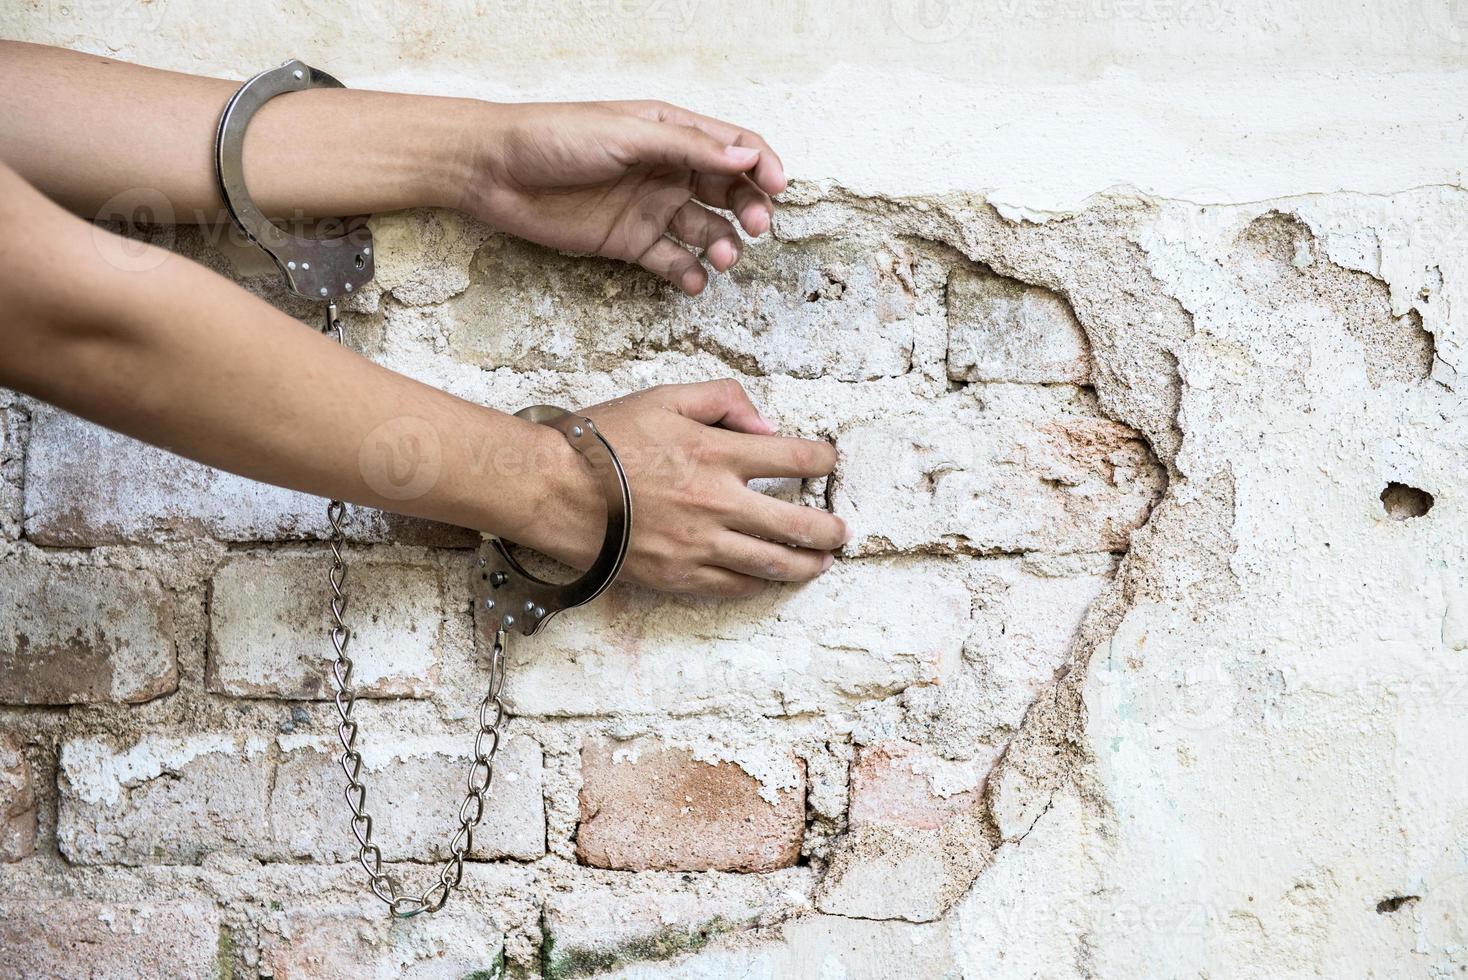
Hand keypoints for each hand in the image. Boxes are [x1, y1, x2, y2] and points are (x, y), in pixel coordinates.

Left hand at [460, 100, 786, 294]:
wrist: (494, 172)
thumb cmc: (552, 137)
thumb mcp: (625, 135)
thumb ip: (686, 148)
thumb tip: (744, 158)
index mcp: (670, 131)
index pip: (733, 146)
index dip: (762, 165)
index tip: (778, 188)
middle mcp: (666, 169)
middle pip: (728, 191)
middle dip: (750, 209)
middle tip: (756, 228)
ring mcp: (650, 208)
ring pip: (705, 229)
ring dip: (723, 245)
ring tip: (723, 257)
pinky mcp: (629, 242)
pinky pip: (671, 261)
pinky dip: (689, 274)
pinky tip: (695, 280)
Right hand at [527, 380, 846, 596]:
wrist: (553, 490)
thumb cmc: (603, 441)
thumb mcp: (664, 398)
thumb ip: (722, 400)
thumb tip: (766, 425)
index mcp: (717, 454)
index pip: (794, 458)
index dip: (823, 460)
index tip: (830, 461)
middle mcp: (717, 503)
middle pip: (796, 523)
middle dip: (829, 529)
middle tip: (841, 531)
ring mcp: (700, 545)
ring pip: (771, 563)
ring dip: (805, 564)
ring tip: (820, 563)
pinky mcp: (678, 576)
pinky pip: (733, 586)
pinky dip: (759, 584)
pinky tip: (770, 580)